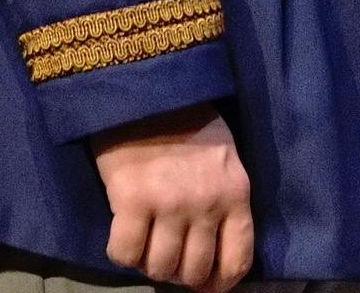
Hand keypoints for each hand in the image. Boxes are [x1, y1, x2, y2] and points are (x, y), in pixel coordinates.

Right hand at [93, 104, 251, 292]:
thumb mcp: (225, 160)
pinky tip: (123, 233)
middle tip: (167, 255)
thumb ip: (224, 203)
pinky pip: (124, 254)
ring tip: (145, 243)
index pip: (237, 259)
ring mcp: (170, 203)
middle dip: (179, 274)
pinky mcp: (132, 200)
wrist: (148, 88)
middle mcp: (207, 203)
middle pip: (194, 271)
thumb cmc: (189, 123)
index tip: (205, 287)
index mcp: (236, 193)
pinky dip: (121, 252)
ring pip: (159, 268)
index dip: (219, 284)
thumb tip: (212, 254)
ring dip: (149, 264)